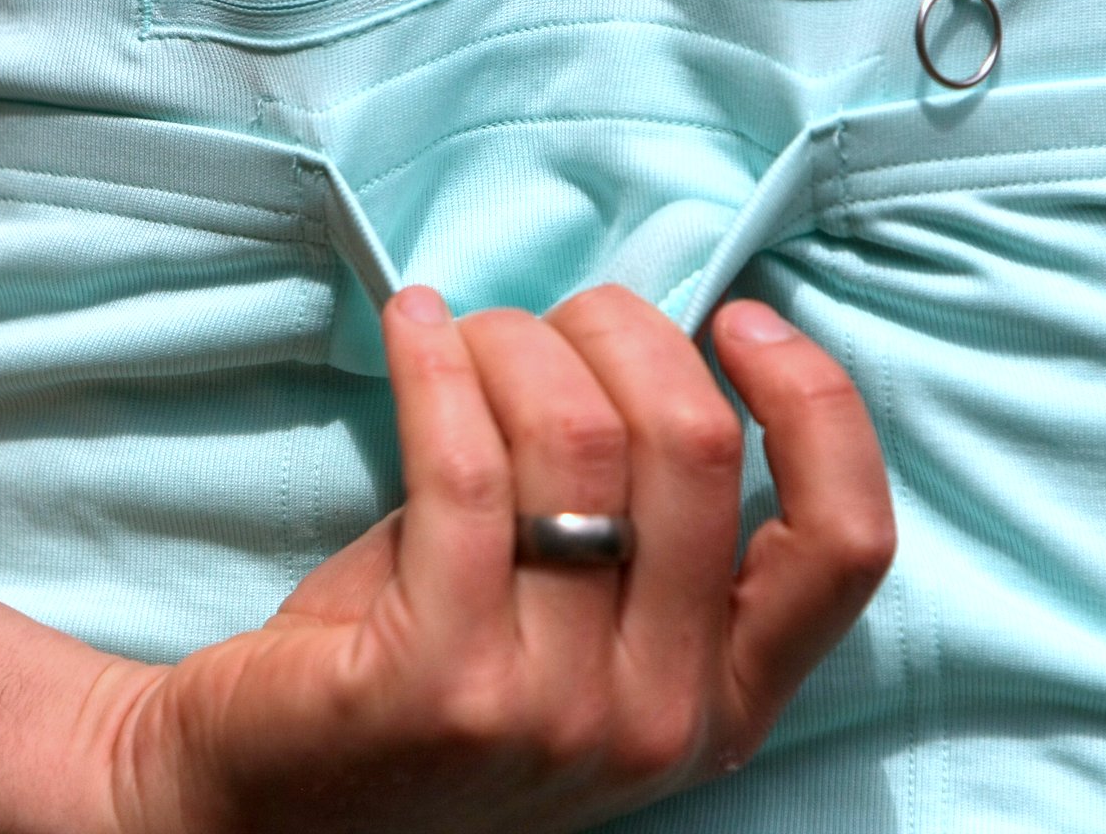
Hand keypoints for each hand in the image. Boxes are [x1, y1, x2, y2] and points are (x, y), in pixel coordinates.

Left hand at [106, 282, 896, 833]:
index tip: (738, 320)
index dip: (816, 401)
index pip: (846, 545)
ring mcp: (553, 715)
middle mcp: (659, 722)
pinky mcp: (438, 685)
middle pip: (696, 447)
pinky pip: (462, 463)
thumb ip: (645, 514)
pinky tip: (412, 324)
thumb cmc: (425, 668)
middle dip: (624, 331)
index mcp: (722, 702)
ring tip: (464, 338)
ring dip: (516, 343)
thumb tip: (661, 331)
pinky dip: (436, 362)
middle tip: (553, 321)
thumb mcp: (579, 617)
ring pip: (577, 439)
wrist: (260, 796)